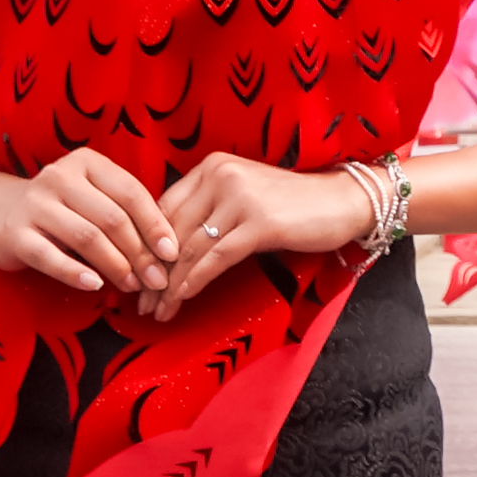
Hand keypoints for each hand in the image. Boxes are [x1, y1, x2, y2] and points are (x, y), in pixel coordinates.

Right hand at [0, 143, 177, 294]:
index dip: (155, 224)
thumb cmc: (60, 209)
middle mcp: (60, 177)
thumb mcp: (92, 198)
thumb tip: (166, 250)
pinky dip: (76, 273)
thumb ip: (123, 213)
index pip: (131, 192)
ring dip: (115, 265)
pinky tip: (95, 285)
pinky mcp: (15, 234)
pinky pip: (51, 257)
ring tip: (132, 286)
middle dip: (140, 252)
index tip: (172, 253)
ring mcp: (35, 204)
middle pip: (112, 218)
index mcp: (87, 162)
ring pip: (87, 236)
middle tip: (157, 279)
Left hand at [147, 151, 374, 318]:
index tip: (135, 276)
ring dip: (170, 285)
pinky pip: (216, 258)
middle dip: (153, 272)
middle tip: (140, 303)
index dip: (144, 246)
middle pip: (172, 231)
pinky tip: (183, 299)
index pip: (163, 208)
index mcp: (211, 166)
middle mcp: (221, 175)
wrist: (341, 201)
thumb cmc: (290, 205)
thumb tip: (164, 249)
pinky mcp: (259, 223)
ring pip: (191, 248)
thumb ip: (206, 210)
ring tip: (158, 309)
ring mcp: (240, 198)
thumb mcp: (241, 197)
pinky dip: (195, 281)